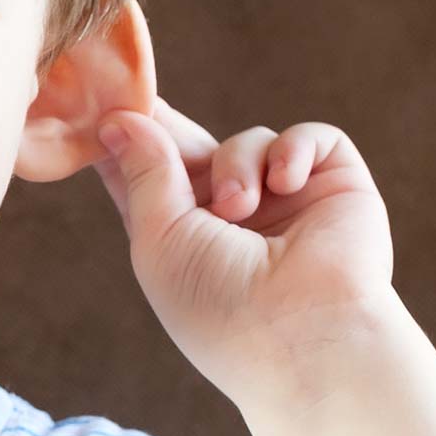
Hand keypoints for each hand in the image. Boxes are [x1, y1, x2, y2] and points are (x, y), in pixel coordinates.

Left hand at [91, 97, 394, 404]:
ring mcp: (284, 200)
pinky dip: (293, 151)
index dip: (126, 143)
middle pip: (193, 150)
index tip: (102, 109)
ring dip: (236, 164)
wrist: (304, 333)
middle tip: (148, 103)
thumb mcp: (158, 238)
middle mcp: (232, 217)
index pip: (148, 177)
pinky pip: (309, 137)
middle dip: (170, 131)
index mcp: (182, 235)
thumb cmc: (218, 302)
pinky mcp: (334, 184)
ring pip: (246, 141)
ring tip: (239, 208)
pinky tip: (284, 184)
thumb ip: (142, 172)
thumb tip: (117, 119)